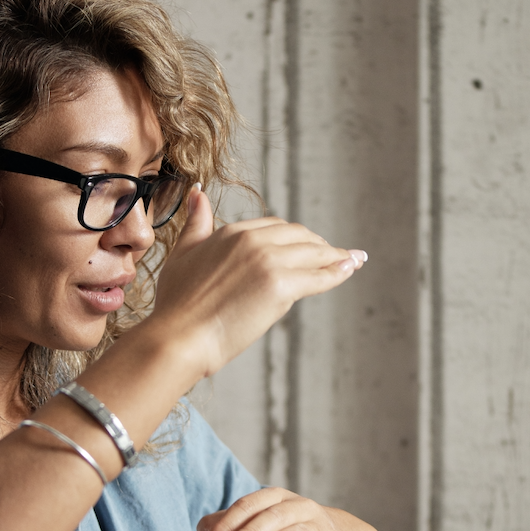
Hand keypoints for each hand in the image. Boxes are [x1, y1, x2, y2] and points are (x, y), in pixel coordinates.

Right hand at [146, 188, 366, 378]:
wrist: (179, 337)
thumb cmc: (176, 305)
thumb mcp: (183, 254)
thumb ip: (196, 224)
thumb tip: (197, 193)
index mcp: (232, 232)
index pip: (275, 228)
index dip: (295, 237)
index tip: (309, 244)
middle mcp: (253, 240)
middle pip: (299, 236)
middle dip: (319, 245)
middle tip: (335, 254)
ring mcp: (269, 262)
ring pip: (314, 254)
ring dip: (337, 256)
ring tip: (353, 260)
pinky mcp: (281, 287)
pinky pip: (320, 277)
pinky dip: (339, 272)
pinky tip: (351, 269)